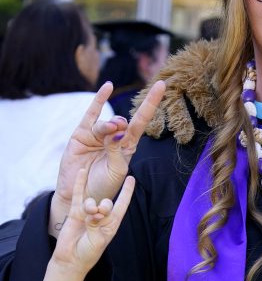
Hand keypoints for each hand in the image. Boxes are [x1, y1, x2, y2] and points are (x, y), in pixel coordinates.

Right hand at [49, 81, 164, 233]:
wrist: (80, 195)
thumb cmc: (103, 186)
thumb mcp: (115, 171)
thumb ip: (117, 151)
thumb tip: (117, 130)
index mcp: (128, 147)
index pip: (142, 121)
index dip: (151, 104)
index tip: (162, 85)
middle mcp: (115, 138)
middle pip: (126, 121)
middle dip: (126, 121)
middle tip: (121, 128)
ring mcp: (98, 135)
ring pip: (107, 123)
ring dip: (109, 125)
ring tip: (110, 130)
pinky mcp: (81, 135)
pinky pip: (91, 114)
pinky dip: (99, 100)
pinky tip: (107, 87)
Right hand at [50, 169, 134, 276]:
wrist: (71, 259)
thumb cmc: (88, 252)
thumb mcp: (97, 240)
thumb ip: (96, 225)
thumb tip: (92, 212)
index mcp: (112, 223)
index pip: (122, 204)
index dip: (127, 192)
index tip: (131, 178)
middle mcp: (102, 217)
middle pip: (107, 203)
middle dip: (105, 206)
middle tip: (98, 215)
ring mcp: (88, 214)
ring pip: (92, 201)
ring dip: (91, 206)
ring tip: (88, 215)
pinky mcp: (75, 213)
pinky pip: (78, 196)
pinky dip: (80, 184)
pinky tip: (82, 172)